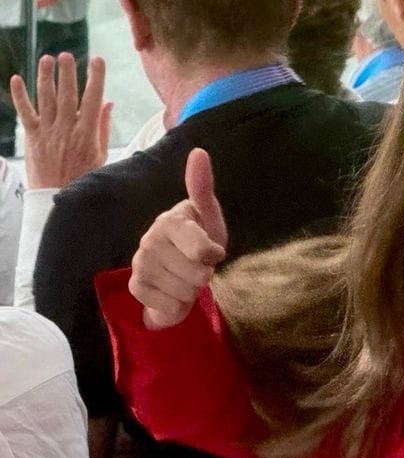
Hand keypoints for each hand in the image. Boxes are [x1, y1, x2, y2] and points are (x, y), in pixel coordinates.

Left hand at [10, 52, 111, 188]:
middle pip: (67, 94)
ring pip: (46, 99)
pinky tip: (16, 80)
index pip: (93, 98)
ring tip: (47, 59)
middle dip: (67, 72)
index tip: (97, 60)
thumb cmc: (83, 176)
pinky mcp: (32, 137)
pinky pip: (25, 113)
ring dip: (46, 77)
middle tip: (67, 55)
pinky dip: (20, 96)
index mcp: (87, 132)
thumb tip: (107, 103)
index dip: (96, 78)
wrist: (57, 197)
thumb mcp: (101, 153)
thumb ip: (102, 126)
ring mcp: (48, 132)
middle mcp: (67, 129)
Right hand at [129, 148, 228, 329]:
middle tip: (199, 266)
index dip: (214, 255)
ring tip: (187, 277)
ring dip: (192, 290)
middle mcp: (150, 238)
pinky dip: (176, 305)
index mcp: (171, 219)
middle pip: (197, 274)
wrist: (182, 270)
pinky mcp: (134, 286)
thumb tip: (198, 151)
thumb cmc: (201, 238)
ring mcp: (140, 262)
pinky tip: (172, 290)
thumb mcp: (209, 215)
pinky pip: (167, 305)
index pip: (202, 250)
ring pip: (184, 292)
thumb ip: (202, 186)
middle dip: (205, 275)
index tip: (213, 250)